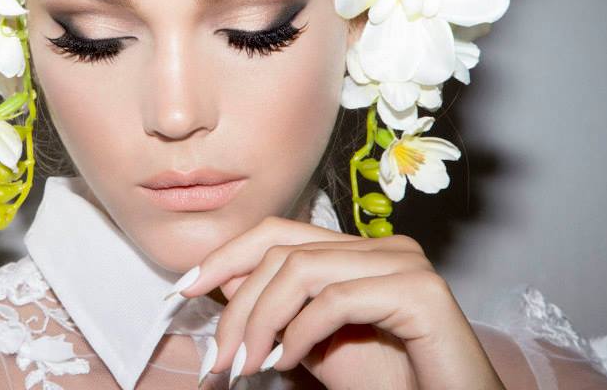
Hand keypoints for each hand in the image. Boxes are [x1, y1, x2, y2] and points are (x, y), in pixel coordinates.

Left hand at [176, 216, 505, 389]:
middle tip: (219, 356)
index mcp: (359, 252)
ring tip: (247, 365)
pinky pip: (336, 299)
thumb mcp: (311, 344)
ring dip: (261, 321)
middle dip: (239, 304)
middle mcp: (384, 247)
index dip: (227, 254)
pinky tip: (288, 363)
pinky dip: (300, 332)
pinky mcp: (420, 291)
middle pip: (284, 250)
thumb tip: (221, 279)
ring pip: (303, 270)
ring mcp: (404, 263)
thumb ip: (276, 309)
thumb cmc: (387, 384)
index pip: (279, 232)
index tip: (185, 286)